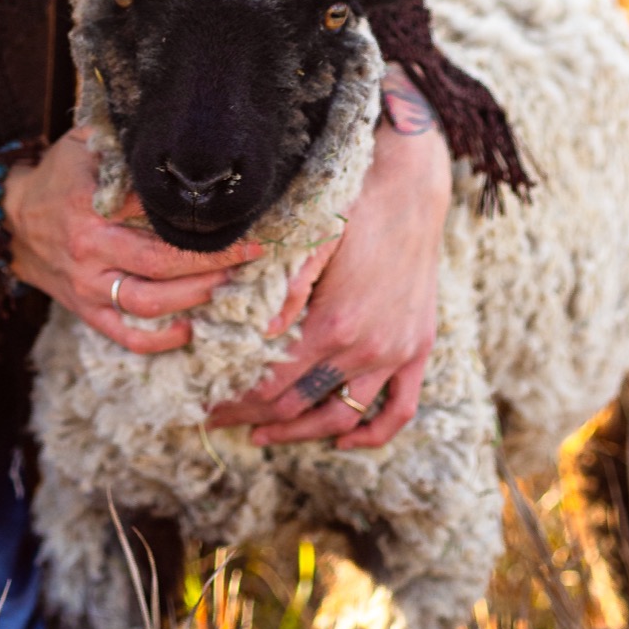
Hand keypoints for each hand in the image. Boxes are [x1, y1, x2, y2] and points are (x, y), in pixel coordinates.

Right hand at [0, 128, 262, 353]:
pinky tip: (192, 328)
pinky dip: (160, 340)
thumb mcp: (84, 144)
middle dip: (212, 259)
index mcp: (89, 205)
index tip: (238, 210)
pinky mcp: (85, 310)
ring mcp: (86, 285)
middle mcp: (88, 249)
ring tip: (230, 283)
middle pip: (160, 263)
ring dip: (195, 296)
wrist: (7, 220)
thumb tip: (173, 130)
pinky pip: (125, 335)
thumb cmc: (57, 176)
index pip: (152, 211)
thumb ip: (123, 139)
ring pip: (148, 302)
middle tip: (251, 252)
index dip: (197, 214)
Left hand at [207, 67, 451, 448]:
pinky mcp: (418, 348)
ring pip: (345, 418)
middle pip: (300, 405)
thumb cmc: (351, 209)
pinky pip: (399, 409)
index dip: (237, 401)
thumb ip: (284, 292)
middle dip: (255, 419)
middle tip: (220, 418)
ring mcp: (397, 353)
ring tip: (265, 433)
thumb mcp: (309, 243)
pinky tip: (342, 438)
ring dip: (302, 433)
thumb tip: (256, 334)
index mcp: (333, 324)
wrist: (411, 190)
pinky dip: (371, 433)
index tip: (209, 405)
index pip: (273, 384)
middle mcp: (367, 347)